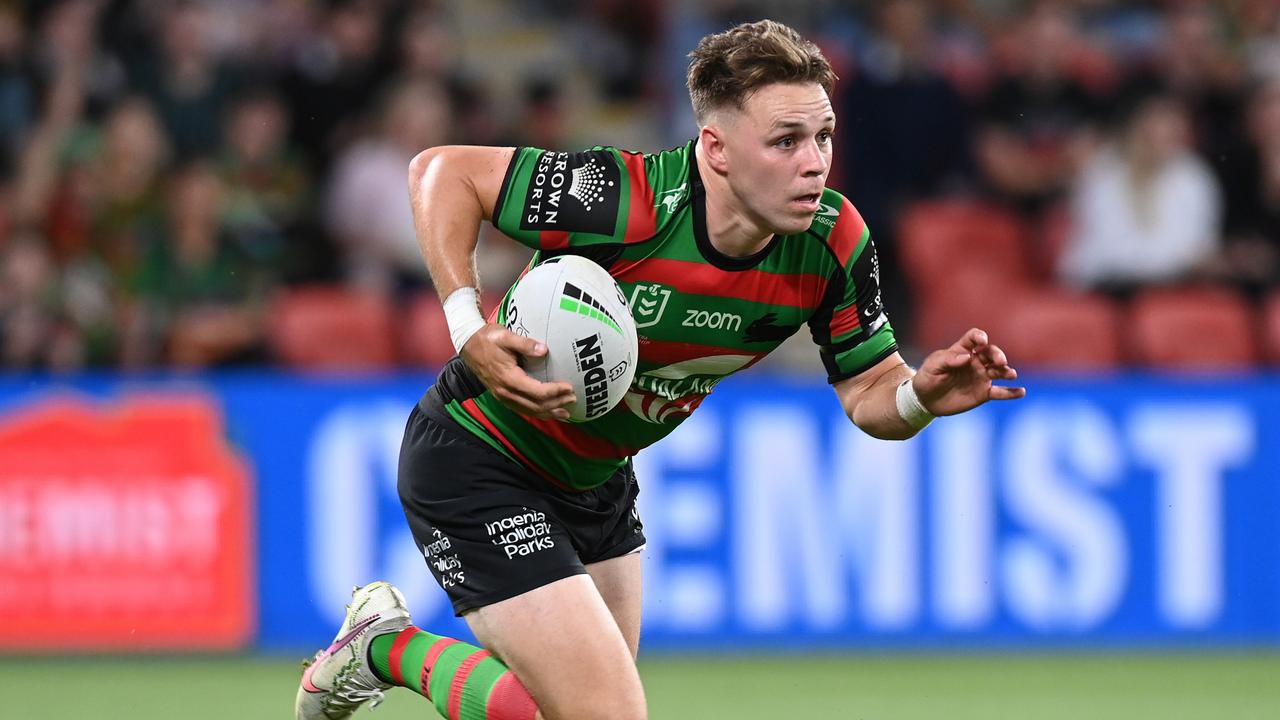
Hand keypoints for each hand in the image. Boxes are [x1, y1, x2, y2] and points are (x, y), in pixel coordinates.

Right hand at [460, 324, 576, 420]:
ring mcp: (502, 396)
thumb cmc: (488, 338)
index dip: (555, 391)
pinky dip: (537, 413)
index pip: (537, 391)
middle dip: (556, 404)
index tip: (570, 387)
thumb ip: (525, 344)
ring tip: (565, 412)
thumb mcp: (505, 336)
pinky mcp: (502, 396)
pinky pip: (522, 409)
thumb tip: (544, 350)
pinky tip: (547, 412)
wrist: (468, 344)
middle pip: (536, 406)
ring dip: (548, 413)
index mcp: (509, 378)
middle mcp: (505, 392)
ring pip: (529, 411)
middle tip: (573, 399)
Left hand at [914, 328, 1024, 415]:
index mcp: (962, 350)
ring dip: (1007, 371)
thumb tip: (968, 357)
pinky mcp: (984, 393)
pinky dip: (1012, 392)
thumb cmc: (927, 378)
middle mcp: (975, 361)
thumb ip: (949, 359)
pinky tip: (1021, 391)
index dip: (979, 337)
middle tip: (1000, 361)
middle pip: (991, 353)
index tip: (981, 341)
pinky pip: (1000, 392)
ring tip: (1011, 374)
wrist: (926, 400)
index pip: (974, 338)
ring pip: (999, 371)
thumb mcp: (933, 366)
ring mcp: (981, 376)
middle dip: (997, 355)